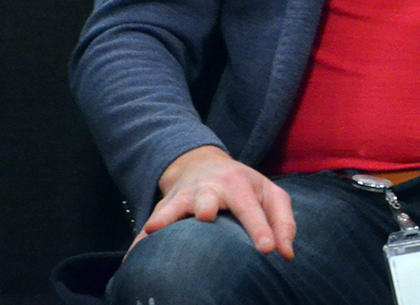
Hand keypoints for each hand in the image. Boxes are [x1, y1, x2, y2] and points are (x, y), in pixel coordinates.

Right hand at [133, 145, 294, 256]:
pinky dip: (140, 240)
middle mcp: (209, 188)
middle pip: (208, 198)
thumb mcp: (270, 195)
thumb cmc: (244, 186)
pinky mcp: (164, 207)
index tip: (267, 250)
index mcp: (239, 185)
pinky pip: (151, 223)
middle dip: (206, 207)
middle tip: (207, 217)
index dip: (260, 228)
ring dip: (168, 215)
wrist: (201, 163)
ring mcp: (184, 197)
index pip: (251, 208)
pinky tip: (133, 256)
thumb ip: (282, 222)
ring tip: (156, 227)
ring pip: (175, 206)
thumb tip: (286, 255)